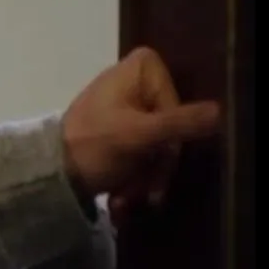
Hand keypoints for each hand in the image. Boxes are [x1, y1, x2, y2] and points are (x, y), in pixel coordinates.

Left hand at [60, 47, 219, 205]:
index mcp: (135, 69)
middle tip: (147, 192)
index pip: (175, 96)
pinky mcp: (119, 131)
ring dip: (147, 177)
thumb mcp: (138, 135)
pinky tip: (122, 197)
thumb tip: (218, 111)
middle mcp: (132, 81)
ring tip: (127, 199)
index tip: (158, 144)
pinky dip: (135, 176)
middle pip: (169, 126)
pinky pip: (142, 153)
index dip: (170, 125)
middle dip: (158, 164)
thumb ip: (178, 123)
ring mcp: (125, 107)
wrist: (51, 174)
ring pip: (158, 145)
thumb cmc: (91, 146)